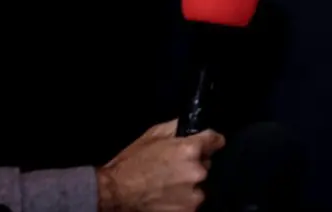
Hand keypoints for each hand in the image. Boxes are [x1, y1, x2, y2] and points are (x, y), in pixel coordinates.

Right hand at [97, 120, 225, 211]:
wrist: (115, 193)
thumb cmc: (132, 162)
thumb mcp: (154, 135)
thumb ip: (178, 128)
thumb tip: (195, 128)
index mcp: (191, 150)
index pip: (216, 140)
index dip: (211, 141)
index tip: (208, 144)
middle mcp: (197, 171)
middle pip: (206, 163)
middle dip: (195, 163)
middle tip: (175, 167)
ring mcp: (194, 194)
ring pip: (200, 183)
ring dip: (189, 183)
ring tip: (169, 184)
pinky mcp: (189, 211)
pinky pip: (192, 200)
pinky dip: (183, 198)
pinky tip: (167, 195)